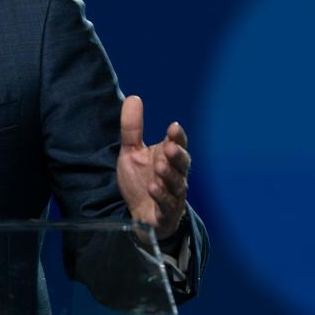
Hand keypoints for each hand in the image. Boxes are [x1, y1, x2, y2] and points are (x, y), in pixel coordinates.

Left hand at [116, 95, 189, 240]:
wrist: (141, 216)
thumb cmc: (140, 181)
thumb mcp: (131, 152)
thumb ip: (132, 128)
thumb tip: (133, 98)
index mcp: (168, 158)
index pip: (178, 144)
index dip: (178, 137)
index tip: (173, 127)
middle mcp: (175, 175)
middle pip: (183, 164)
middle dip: (178, 155)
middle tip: (169, 147)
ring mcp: (173, 195)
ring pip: (177, 184)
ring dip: (169, 175)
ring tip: (159, 167)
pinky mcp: (165, 213)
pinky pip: (167, 205)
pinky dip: (161, 196)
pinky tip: (153, 187)